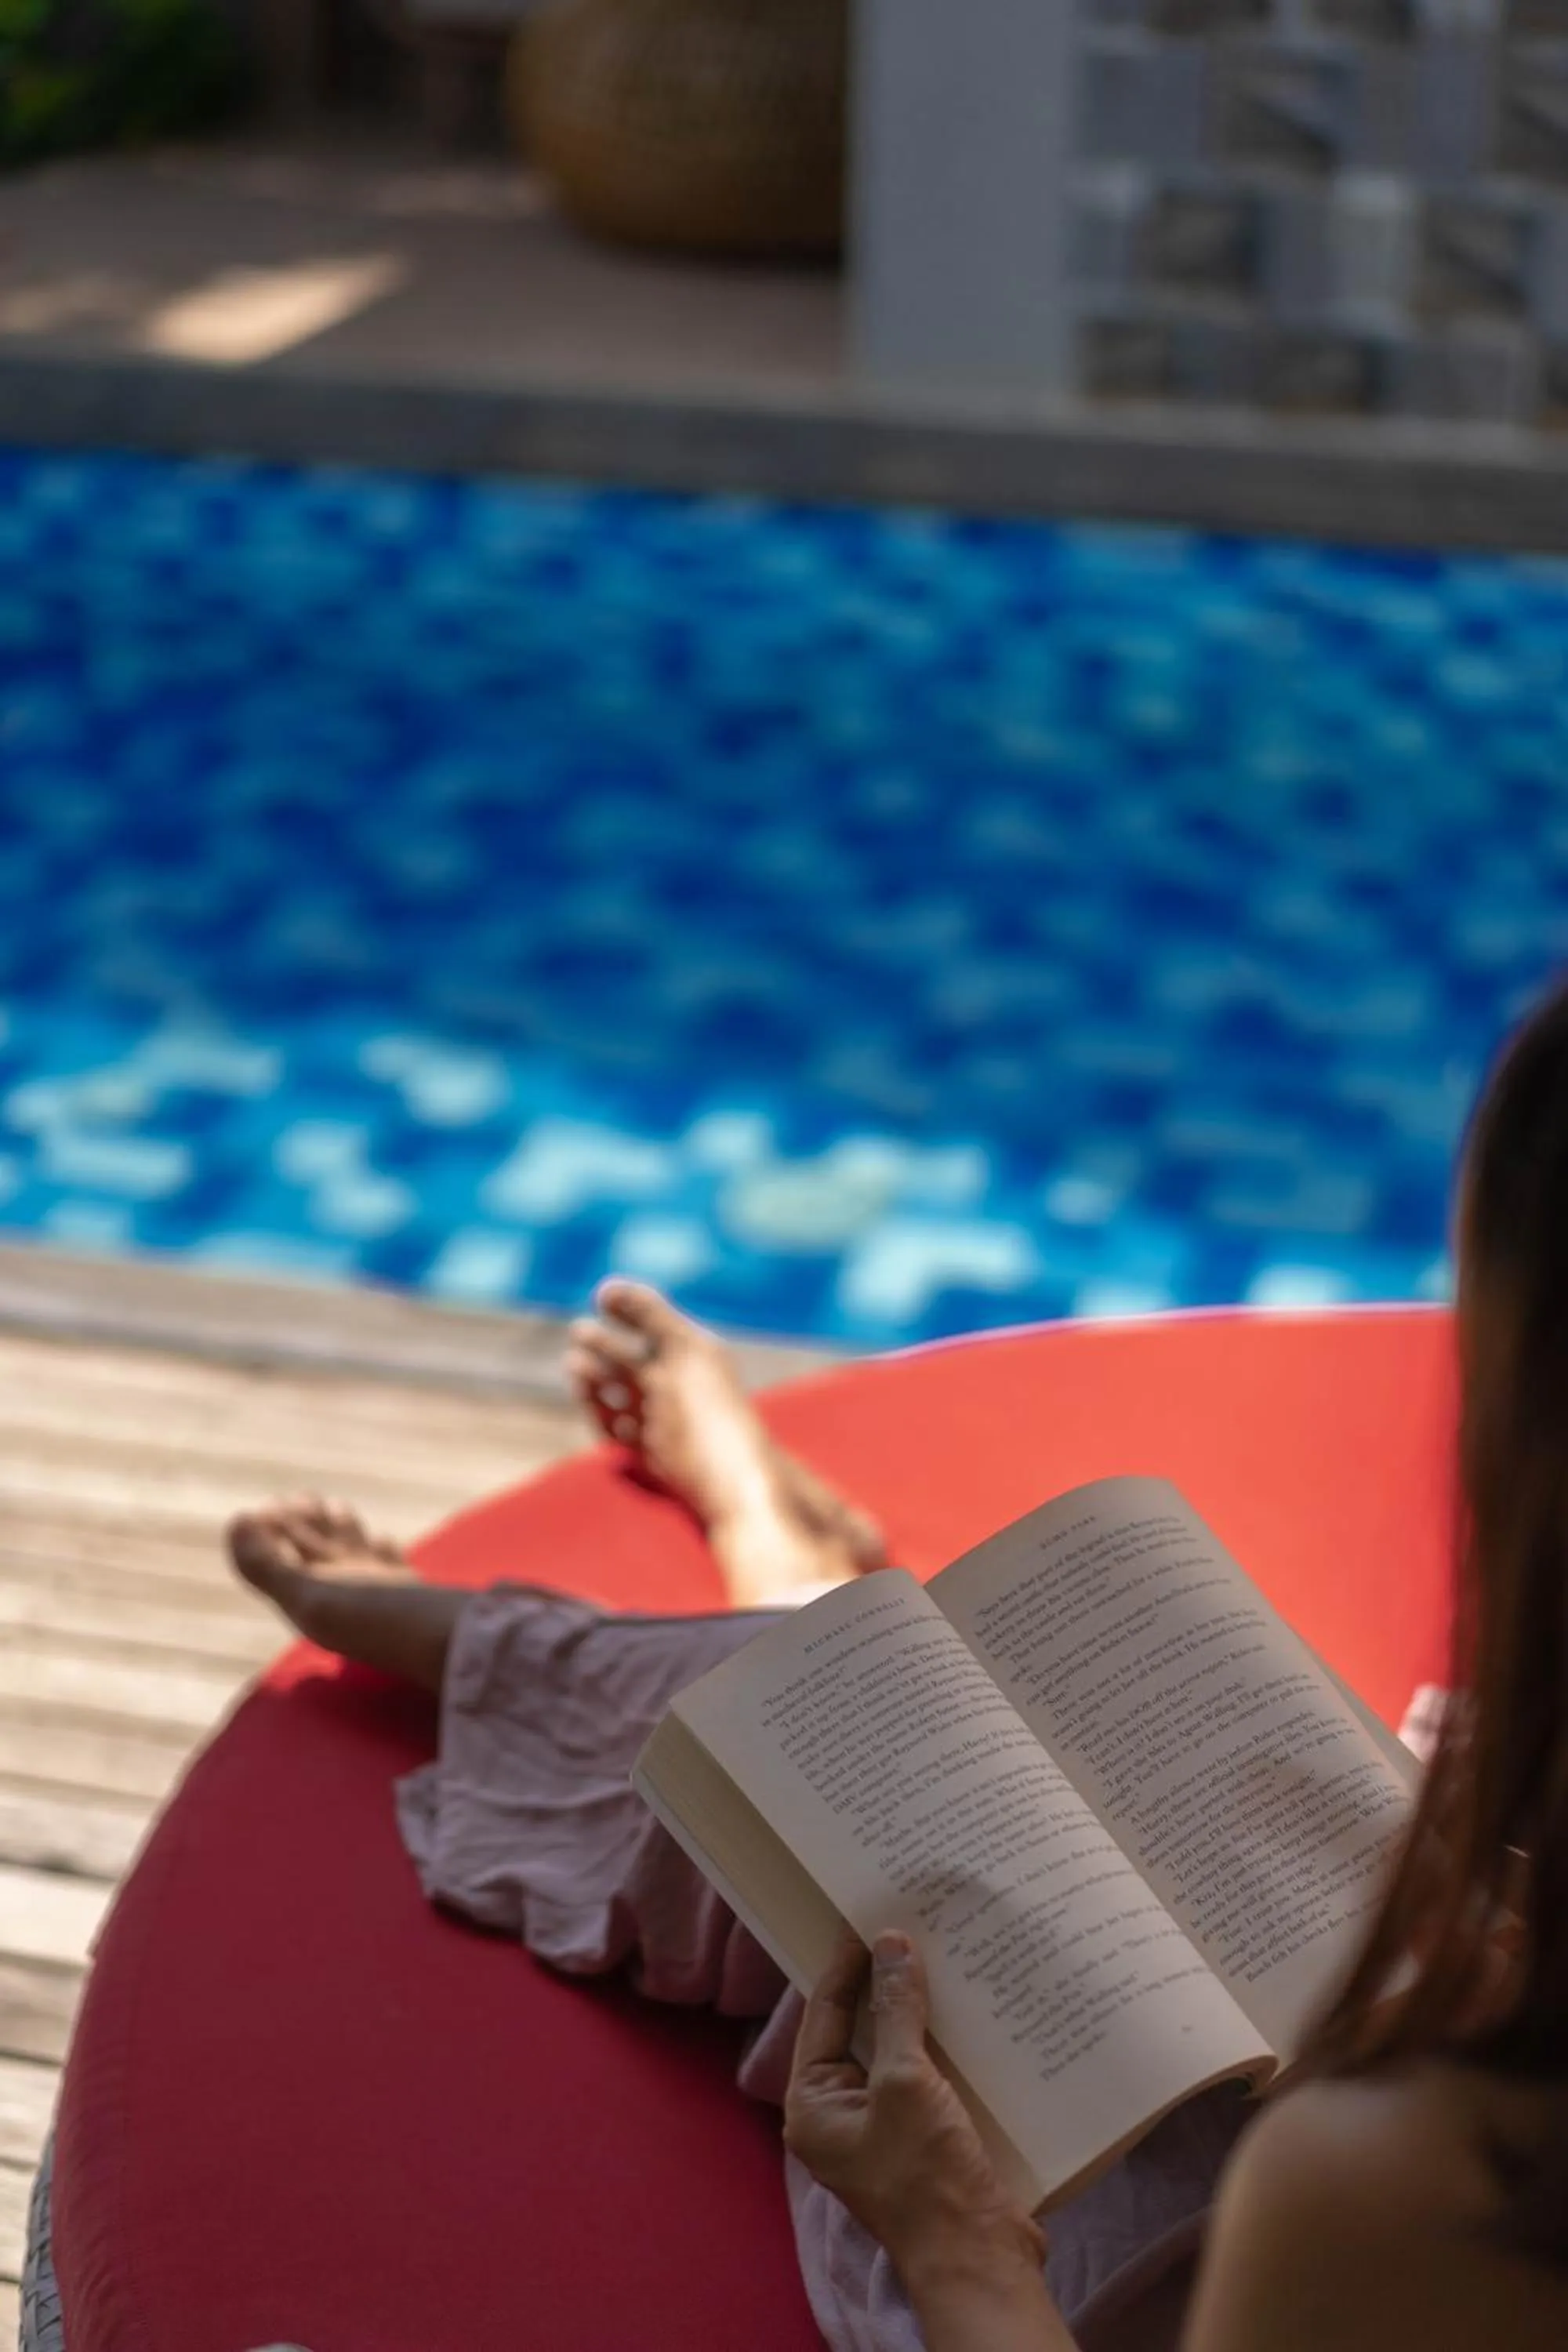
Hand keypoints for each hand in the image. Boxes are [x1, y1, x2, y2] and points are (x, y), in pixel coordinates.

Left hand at [784, 1927, 1043, 2288]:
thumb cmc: (926, 2174)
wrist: (979, 2258)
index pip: (823, 2016)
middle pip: (857, 2032)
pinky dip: (942, 2045)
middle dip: (885, 1985)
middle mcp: (839, 2117)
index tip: (869, 1921)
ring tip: (941, 1957)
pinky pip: (925, 2076)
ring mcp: (882, 2130)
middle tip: (908, 1928)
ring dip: (918, 2013)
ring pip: (895, 2052)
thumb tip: (890, 1943)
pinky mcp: (923, 2138)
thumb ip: (897, 2010)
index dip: (847, 1966)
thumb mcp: (907, 2081)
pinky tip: (969, 2011)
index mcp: (812, 2106)